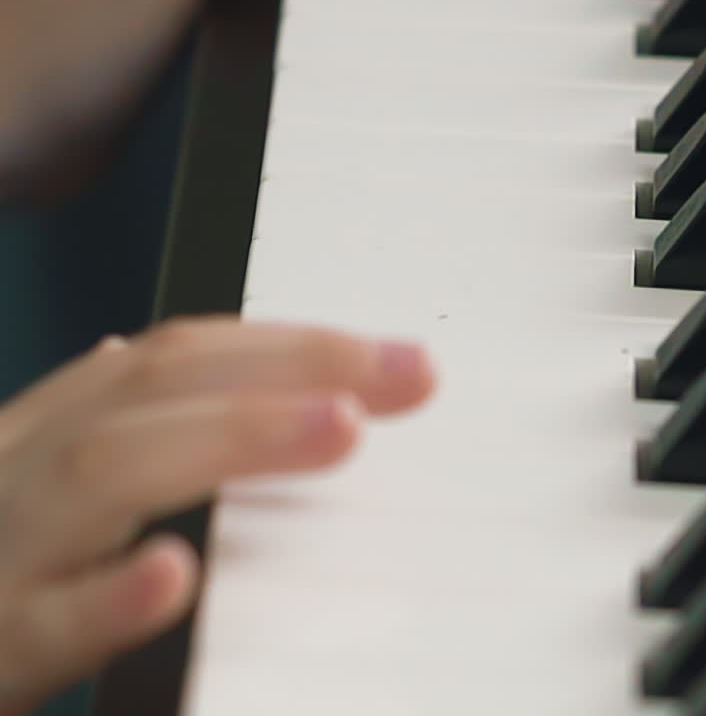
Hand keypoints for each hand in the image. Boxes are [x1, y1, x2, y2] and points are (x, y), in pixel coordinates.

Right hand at [0, 317, 434, 712]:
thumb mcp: (29, 478)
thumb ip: (93, 422)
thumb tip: (137, 344)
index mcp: (52, 424)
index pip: (180, 355)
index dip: (288, 342)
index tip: (395, 357)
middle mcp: (25, 462)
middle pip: (158, 388)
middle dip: (287, 369)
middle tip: (408, 376)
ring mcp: (1, 545)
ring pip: (107, 472)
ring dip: (227, 439)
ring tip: (339, 430)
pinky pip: (40, 619)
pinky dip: (105, 594)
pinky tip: (173, 572)